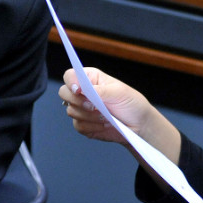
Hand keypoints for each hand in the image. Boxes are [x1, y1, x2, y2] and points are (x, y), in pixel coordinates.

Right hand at [58, 67, 181, 163]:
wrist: (139, 124)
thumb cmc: (131, 103)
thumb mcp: (119, 92)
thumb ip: (100, 90)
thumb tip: (83, 89)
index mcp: (91, 79)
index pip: (70, 75)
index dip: (70, 82)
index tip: (79, 90)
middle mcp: (83, 93)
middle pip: (64, 93)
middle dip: (77, 101)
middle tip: (93, 106)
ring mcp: (82, 109)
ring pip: (70, 111)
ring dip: (88, 116)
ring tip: (105, 117)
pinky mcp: (84, 124)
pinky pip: (78, 126)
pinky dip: (92, 126)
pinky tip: (105, 125)